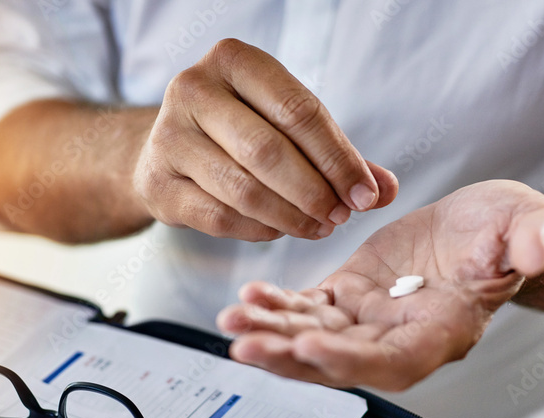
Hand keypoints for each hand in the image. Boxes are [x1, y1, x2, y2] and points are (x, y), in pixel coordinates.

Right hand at [133, 39, 397, 241]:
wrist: (165, 150)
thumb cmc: (240, 130)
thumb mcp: (288, 126)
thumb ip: (338, 154)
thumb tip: (386, 191)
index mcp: (233, 60)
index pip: (298, 110)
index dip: (339, 158)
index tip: (367, 195)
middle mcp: (193, 89)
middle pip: (269, 151)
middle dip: (315, 191)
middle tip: (343, 217)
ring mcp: (169, 137)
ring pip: (244, 189)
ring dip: (291, 217)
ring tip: (321, 228)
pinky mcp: (157, 185)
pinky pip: (220, 217)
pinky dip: (260, 230)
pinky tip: (283, 231)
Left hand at [216, 181, 543, 389]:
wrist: (485, 228)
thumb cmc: (511, 232)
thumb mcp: (531, 225)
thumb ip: (536, 240)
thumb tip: (537, 252)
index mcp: (442, 332)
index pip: (393, 361)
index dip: (352, 360)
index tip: (311, 345)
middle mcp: (400, 338)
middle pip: (339, 362)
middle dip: (291, 357)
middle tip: (246, 344)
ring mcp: (371, 321)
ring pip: (314, 339)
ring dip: (272, 333)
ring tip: (232, 319)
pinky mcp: (350, 297)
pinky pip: (308, 310)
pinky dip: (278, 307)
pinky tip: (248, 297)